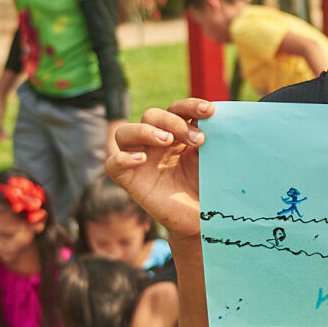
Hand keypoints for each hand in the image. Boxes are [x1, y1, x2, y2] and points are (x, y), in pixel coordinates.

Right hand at [105, 98, 215, 240]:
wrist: (202, 221)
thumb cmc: (208, 189)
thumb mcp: (212, 160)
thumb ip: (211, 139)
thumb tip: (216, 117)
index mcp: (177, 134)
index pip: (176, 109)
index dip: (190, 105)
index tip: (210, 111)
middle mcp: (155, 144)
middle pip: (150, 116)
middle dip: (173, 122)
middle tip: (197, 140)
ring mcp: (140, 161)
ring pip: (125, 133)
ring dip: (145, 131)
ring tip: (168, 141)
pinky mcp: (129, 181)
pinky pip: (112, 165)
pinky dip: (122, 158)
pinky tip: (141, 159)